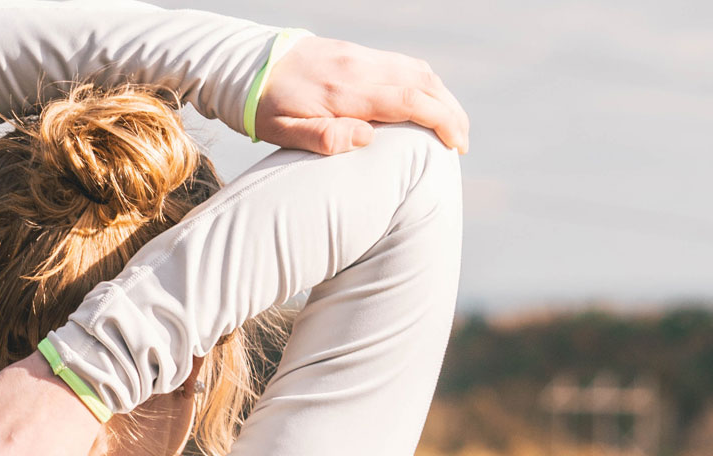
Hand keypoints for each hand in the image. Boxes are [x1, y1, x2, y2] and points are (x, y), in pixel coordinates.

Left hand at [255, 37, 469, 154]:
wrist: (250, 64)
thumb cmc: (265, 106)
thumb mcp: (281, 130)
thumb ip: (322, 138)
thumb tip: (367, 139)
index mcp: (344, 91)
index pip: (409, 101)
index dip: (441, 122)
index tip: (456, 146)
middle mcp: (359, 68)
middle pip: (424, 82)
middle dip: (452, 113)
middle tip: (462, 143)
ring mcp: (361, 56)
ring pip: (418, 70)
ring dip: (443, 97)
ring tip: (453, 125)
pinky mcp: (359, 52)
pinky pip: (403, 64)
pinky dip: (426, 83)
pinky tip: (429, 103)